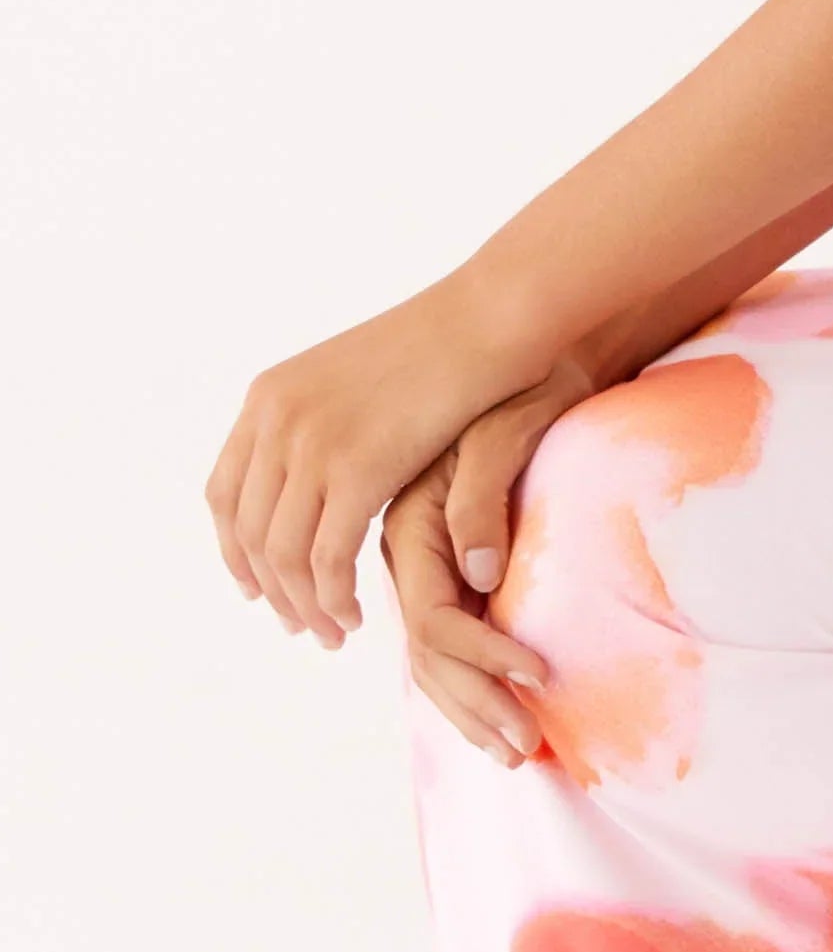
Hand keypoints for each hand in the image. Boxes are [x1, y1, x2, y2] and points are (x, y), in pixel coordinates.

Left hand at [206, 272, 546, 645]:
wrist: (489, 318)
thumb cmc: (447, 348)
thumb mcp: (358, 380)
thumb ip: (326, 424)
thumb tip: (319, 472)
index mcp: (269, 396)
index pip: (224, 493)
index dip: (235, 550)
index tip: (258, 588)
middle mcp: (276, 420)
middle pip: (247, 531)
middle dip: (270, 590)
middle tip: (300, 625)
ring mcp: (311, 443)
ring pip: (282, 554)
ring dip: (303, 605)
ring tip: (331, 633)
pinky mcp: (355, 469)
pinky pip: (326, 558)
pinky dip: (333, 598)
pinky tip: (354, 616)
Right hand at [381, 360, 599, 763]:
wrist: (530, 343)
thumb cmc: (527, 381)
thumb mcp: (509, 425)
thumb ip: (482, 497)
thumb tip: (482, 576)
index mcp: (409, 517)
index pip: (432, 616)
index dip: (482, 655)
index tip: (540, 677)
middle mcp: (403, 546)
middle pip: (424, 650)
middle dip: (475, 703)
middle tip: (528, 748)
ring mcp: (419, 557)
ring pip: (425, 653)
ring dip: (466, 707)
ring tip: (517, 751)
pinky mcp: (442, 559)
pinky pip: (438, 635)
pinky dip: (460, 679)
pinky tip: (489, 713)